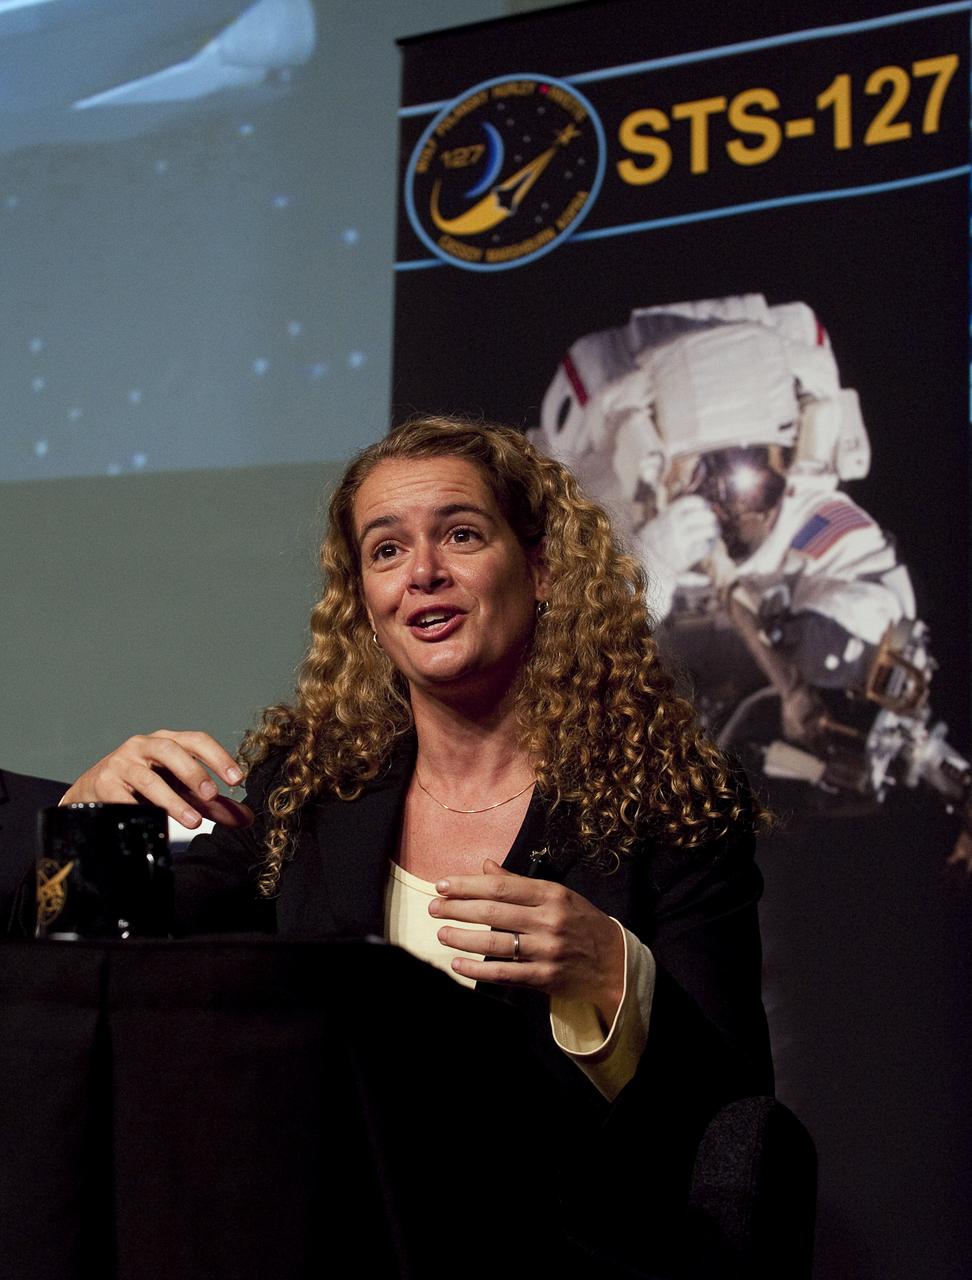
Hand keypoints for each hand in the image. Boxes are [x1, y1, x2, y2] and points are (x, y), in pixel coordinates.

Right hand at [59, 730, 253, 829]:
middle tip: (212, 795)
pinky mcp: (104, 783)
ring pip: (148, 778)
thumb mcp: (181, 792)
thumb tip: (247, 818)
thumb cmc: (145, 788)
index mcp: (168, 742)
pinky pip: (121, 797)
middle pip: (171, 750)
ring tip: (193, 821)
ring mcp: (122, 763)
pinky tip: (151, 821)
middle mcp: (144, 746)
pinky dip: (138, 808)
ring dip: (172, 800)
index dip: (218, 757)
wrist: (94, 792)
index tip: (237, 780)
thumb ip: (212, 804)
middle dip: (194, 772)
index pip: (196, 741)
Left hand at [430, 859, 624, 1022]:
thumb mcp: (557, 895)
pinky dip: (478, 969)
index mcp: (551, 894)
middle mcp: (549, 920)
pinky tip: (458, 964)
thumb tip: (485, 866)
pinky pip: (505, 973)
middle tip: (433, 908)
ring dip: (462, 938)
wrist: (615, 962)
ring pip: (495, 943)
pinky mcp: (545, 977)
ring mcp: (547, 950)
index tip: (442, 885)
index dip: (467, 885)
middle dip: (458, 909)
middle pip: (493, 913)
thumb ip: (518, 883)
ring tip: (442, 933)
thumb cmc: (581, 922)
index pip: (500, 887)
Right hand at [636, 495, 719, 575]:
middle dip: (709, 516)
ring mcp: (679, 542)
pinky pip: (702, 548)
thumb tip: (686, 512)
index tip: (705, 505)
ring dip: (712, 530)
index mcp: (665, 517)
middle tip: (713, 519)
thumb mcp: (654, 527)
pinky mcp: (684, 558)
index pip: (687, 503)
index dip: (699, 502)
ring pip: (705, 531)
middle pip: (699, 516)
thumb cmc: (647, 547)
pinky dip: (707, 546)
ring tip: (714, 532)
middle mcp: (673, 528)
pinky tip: (707, 546)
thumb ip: (668, 519)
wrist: (639, 568)